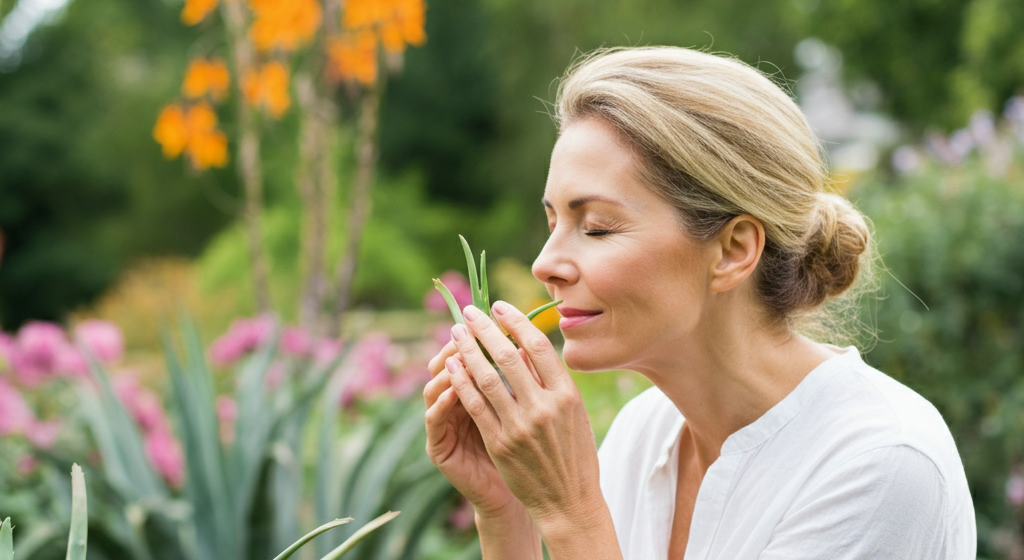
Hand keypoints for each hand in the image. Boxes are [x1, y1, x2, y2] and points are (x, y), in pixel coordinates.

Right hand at [424, 337, 527, 521]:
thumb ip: (522, 381)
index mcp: (476, 393)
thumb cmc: (534, 452)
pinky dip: (442, 402)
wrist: (534, 499)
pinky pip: (433, 419)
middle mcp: (455, 405)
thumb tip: (527, 340)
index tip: (490, 316)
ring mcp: (444, 426)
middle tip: (466, 330)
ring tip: (459, 355)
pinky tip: (454, 390)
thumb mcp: (528, 411)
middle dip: (458, 346)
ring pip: (434, 388)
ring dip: (446, 369)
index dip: (477, 336)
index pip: (469, 355)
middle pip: (446, 365)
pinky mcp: (438, 448)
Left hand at [446, 301, 604, 532]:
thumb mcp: (574, 414)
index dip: (515, 321)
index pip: (537, 346)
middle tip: (468, 312)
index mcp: (567, 394)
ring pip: (486, 377)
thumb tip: (525, 348)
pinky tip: (452, 366)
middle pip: (508, 356)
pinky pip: (475, 405)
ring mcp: (521, 426)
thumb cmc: (574, 455)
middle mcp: (545, 406)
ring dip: (466, 350)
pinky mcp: (500, 443)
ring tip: (455, 333)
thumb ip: (553, 381)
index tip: (499, 307)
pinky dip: (461, 382)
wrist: (569, 502)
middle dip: (484, 329)